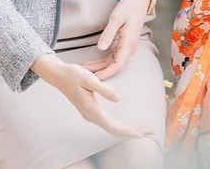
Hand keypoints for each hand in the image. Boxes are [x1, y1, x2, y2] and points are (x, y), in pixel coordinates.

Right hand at [33, 52, 150, 139]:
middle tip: (150, 131)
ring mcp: (91, 114)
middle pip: (114, 129)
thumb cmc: (74, 75)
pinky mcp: (91, 110)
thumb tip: (118, 99)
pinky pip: (108, 122)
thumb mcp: (90, 79)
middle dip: (132, 132)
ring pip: (112, 127)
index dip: (128, 131)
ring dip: (127, 129)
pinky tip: (127, 125)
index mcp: (92, 111)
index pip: (113, 126)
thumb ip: (104, 90)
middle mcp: (91, 116)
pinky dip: (120, 125)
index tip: (141, 135)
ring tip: (143, 130)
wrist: (59, 75)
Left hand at [84, 0, 149, 80]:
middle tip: (83, 74)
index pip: (118, 65)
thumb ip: (108, 33)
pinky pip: (114, 56)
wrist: (139, 0)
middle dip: (100, 72)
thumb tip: (100, 48)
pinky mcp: (124, 44)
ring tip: (85, 68)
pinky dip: (104, 61)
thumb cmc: (129, 7)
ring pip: (113, 62)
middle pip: (114, 66)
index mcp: (129, 42)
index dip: (106, 73)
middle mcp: (130, 47)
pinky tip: (93, 62)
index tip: (93, 79)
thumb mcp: (117, 17)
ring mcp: (128, 46)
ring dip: (100, 67)